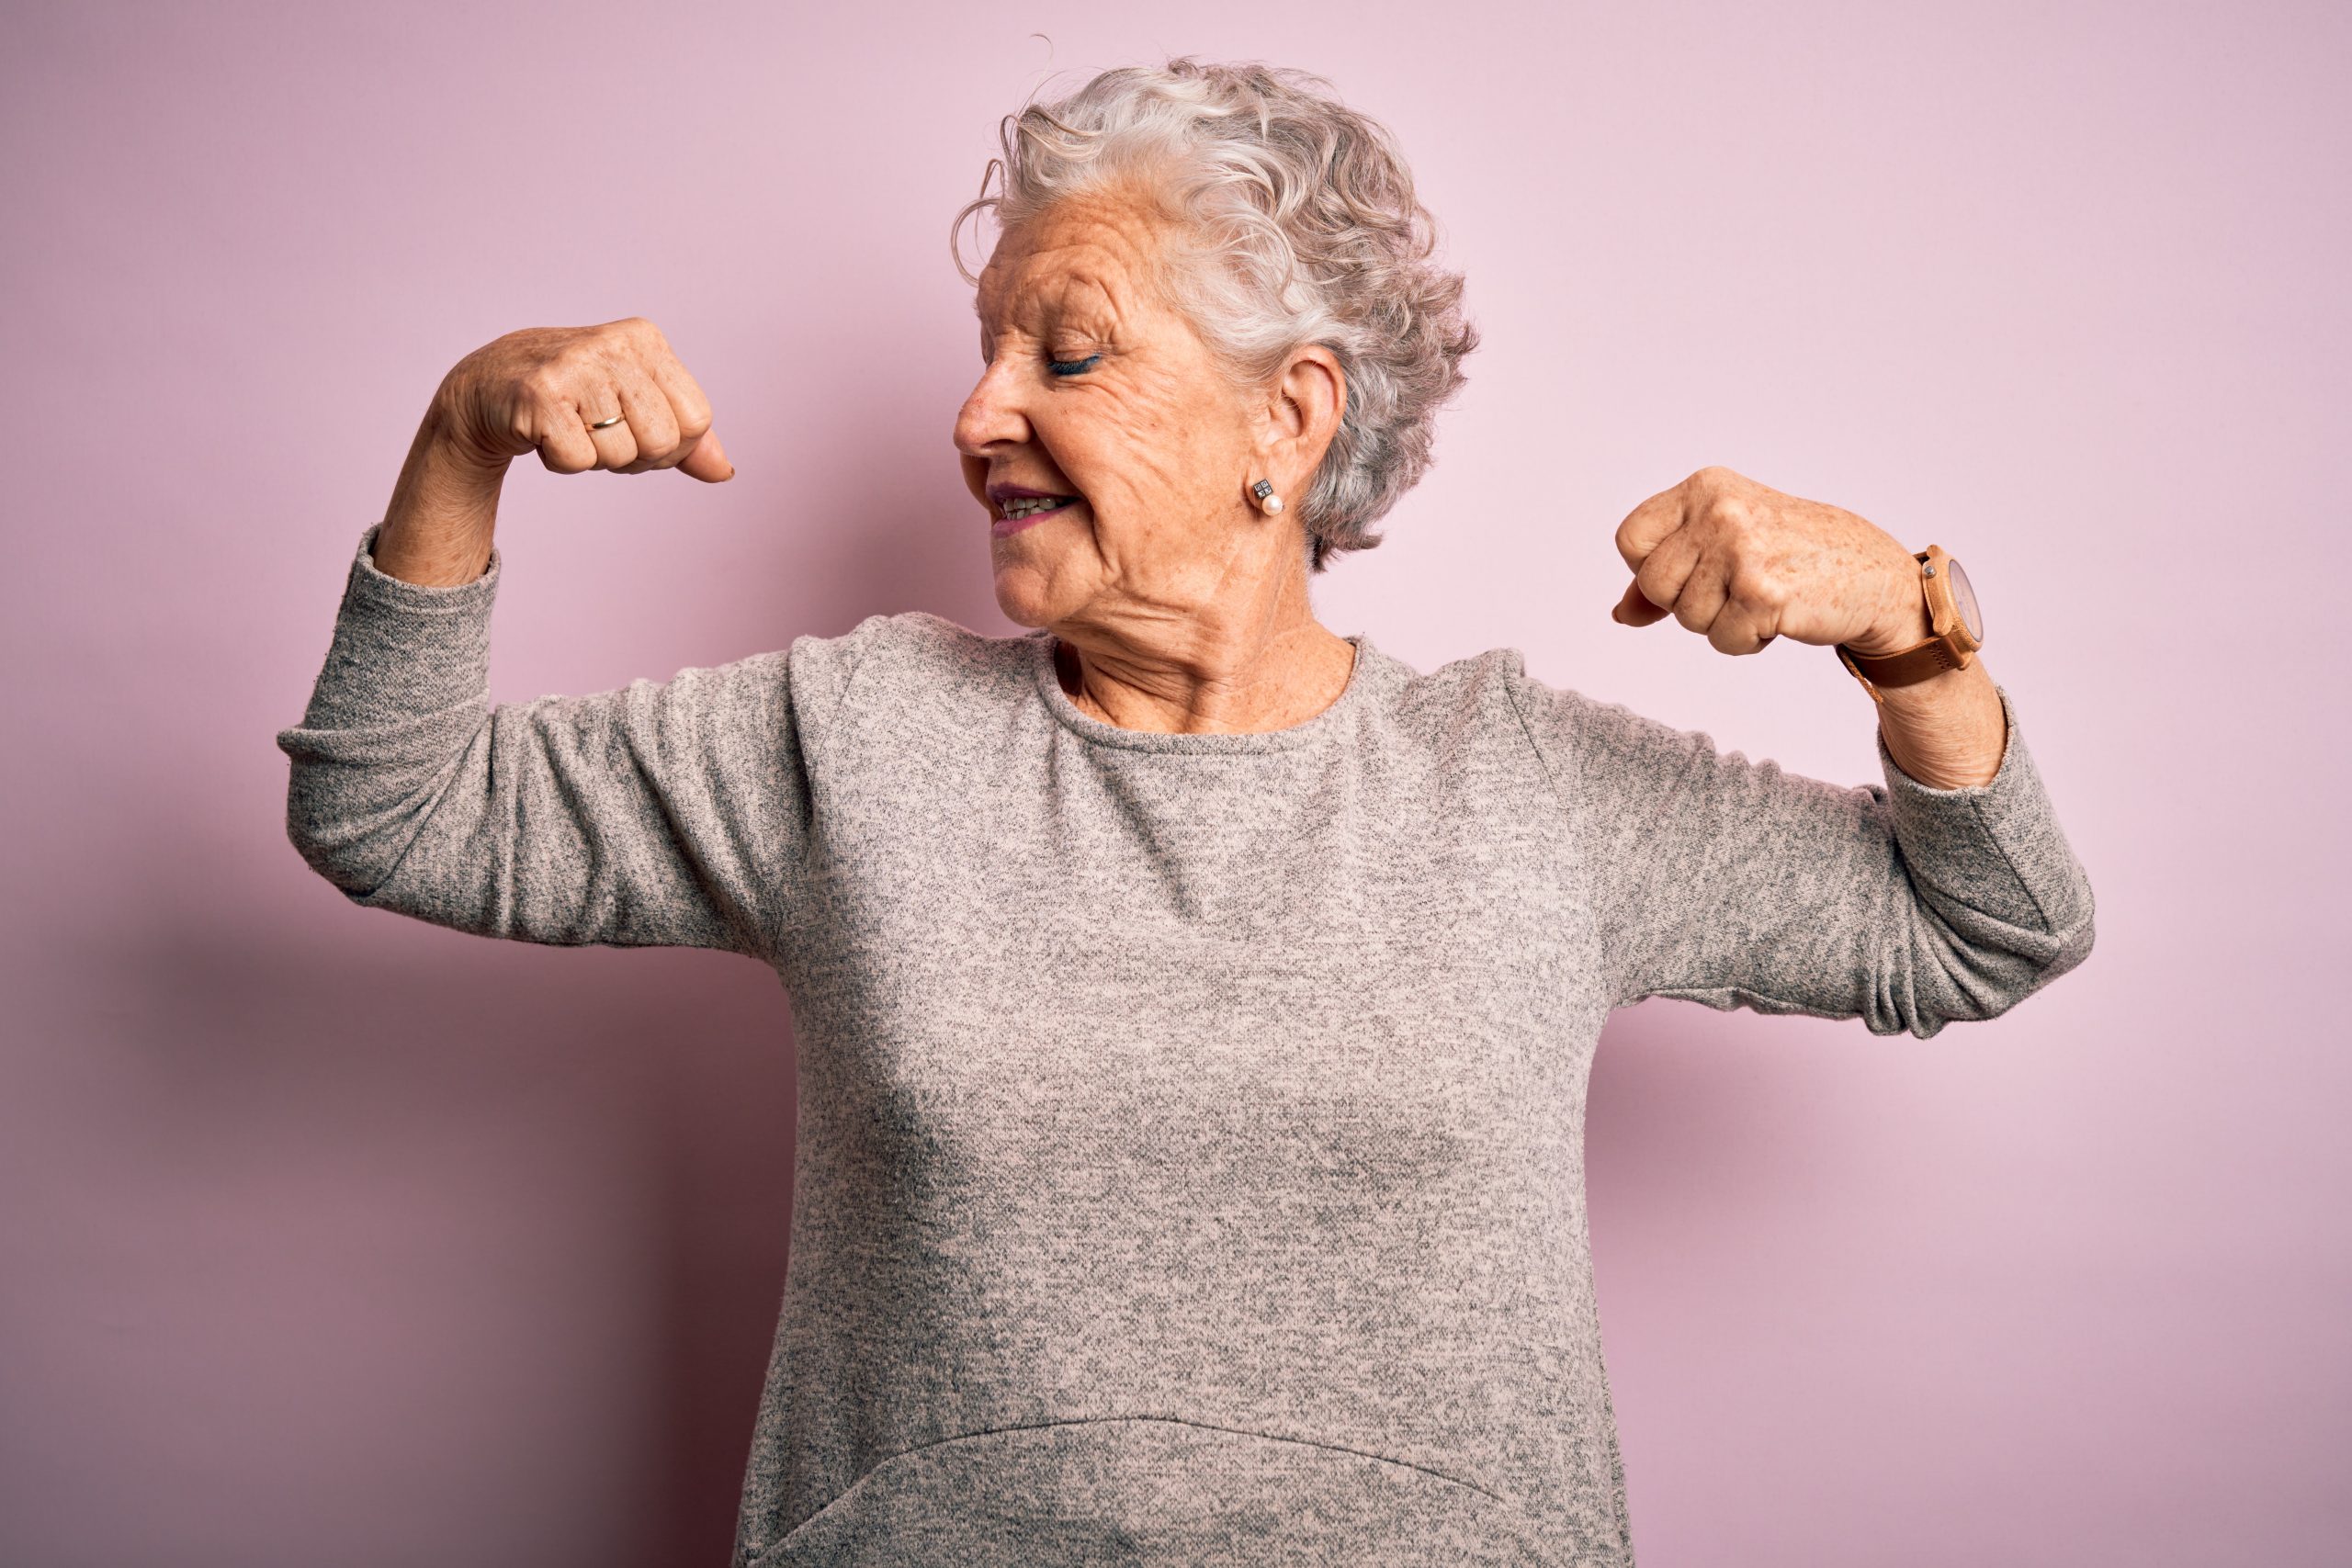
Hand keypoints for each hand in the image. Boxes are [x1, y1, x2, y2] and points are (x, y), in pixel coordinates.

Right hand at [372, 319, 734, 585]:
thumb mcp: (637, 406)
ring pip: (620, 456)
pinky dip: (562, 462)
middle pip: (663, 442)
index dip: (670, 443)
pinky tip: (544, 432)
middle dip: (633, 455)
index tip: (634, 426)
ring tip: (568, 426)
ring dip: (594, 458)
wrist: (487, 388)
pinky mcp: (539, 395)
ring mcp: (574, 366)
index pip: (697, 420)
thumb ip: (685, 438)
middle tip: (597, 431)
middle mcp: (613, 344)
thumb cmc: (574, 399)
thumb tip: (724, 471)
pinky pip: (578, 462)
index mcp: (645, 339)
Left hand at [1610, 466, 1928, 656]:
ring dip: (1720, 623)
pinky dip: (1747, 641)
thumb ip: (1665, 572)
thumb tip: (1621, 614)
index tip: (1691, 570)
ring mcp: (1742, 550)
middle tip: (1734, 587)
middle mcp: (1720, 511)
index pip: (1631, 539)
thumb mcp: (1722, 543)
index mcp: (1705, 488)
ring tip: (1760, 596)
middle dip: (1686, 602)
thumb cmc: (1792, 556)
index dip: (1650, 568)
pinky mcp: (1763, 592)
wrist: (1871, 574)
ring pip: (1686, 617)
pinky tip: (1779, 614)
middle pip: (1653, 584)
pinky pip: (1722, 640)